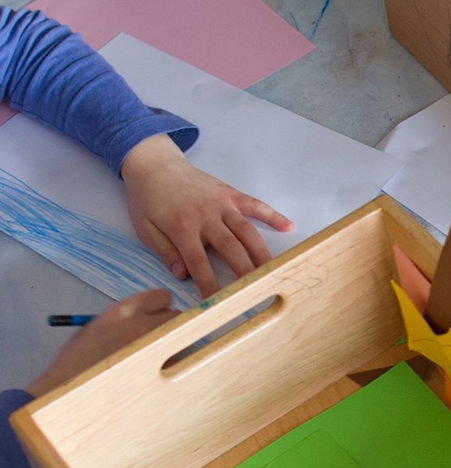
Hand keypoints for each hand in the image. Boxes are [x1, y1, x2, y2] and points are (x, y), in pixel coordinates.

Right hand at [28, 290, 178, 395]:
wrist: (69, 391)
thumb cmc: (78, 360)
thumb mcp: (98, 327)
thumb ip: (126, 319)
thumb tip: (151, 318)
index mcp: (124, 311)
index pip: (162, 296)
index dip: (159, 307)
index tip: (154, 316)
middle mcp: (143, 325)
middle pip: (177, 316)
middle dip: (169, 325)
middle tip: (156, 337)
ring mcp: (156, 348)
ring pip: (181, 339)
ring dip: (172, 345)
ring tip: (152, 358)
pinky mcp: (163, 371)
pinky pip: (178, 362)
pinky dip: (171, 365)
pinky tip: (152, 373)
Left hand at [120, 135, 292, 296]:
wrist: (155, 165)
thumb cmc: (148, 199)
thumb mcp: (145, 229)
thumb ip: (166, 251)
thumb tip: (183, 275)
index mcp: (182, 227)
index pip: (198, 262)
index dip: (209, 284)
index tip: (218, 302)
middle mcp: (206, 216)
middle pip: (230, 247)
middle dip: (244, 270)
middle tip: (257, 289)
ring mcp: (222, 203)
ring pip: (246, 230)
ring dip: (261, 251)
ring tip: (273, 269)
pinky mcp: (231, 194)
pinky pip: (255, 205)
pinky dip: (273, 215)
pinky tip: (288, 227)